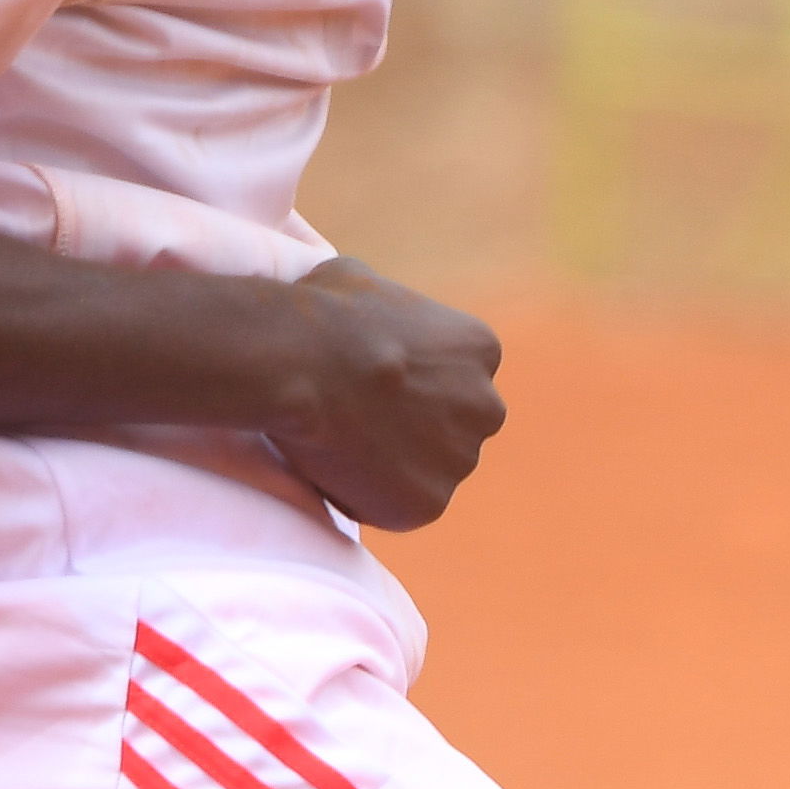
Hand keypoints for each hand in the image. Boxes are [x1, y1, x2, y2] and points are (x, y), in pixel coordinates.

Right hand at [262, 257, 506, 527]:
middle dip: (412, 428)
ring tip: (339, 443)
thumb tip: (360, 301)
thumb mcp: (359, 281)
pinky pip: (399, 507)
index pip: (454, 376)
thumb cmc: (322, 314)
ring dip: (392, 465)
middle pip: (452, 427)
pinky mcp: (428, 503)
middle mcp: (487, 408)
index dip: (409, 383)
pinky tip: (335, 470)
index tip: (370, 383)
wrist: (303, 364)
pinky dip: (369, 498)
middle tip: (355, 421)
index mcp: (480, 350)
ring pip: (427, 470)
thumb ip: (380, 302)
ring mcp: (460, 460)